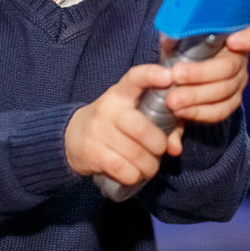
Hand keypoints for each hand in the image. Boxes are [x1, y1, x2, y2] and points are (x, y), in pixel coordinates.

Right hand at [64, 64, 177, 185]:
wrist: (73, 136)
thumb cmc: (116, 123)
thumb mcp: (134, 113)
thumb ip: (164, 124)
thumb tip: (176, 148)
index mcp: (121, 93)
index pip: (135, 77)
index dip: (152, 75)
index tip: (168, 77)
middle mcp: (109, 109)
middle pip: (141, 128)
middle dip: (158, 144)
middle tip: (160, 149)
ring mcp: (99, 132)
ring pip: (135, 154)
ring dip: (149, 165)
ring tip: (149, 165)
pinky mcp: (93, 154)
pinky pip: (123, 170)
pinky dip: (135, 175)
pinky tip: (135, 173)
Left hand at [162, 23, 249, 123]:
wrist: (179, 71)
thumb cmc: (183, 46)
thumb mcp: (178, 36)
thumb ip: (175, 35)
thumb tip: (169, 38)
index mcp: (236, 34)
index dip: (249, 38)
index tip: (232, 41)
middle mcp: (241, 58)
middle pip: (230, 67)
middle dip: (201, 73)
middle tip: (176, 76)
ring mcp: (239, 81)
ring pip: (224, 92)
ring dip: (196, 97)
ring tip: (172, 100)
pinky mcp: (231, 101)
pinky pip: (220, 111)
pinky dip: (199, 112)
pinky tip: (180, 111)